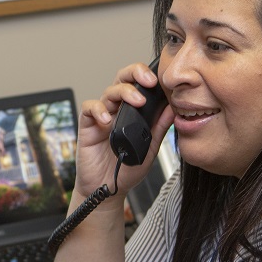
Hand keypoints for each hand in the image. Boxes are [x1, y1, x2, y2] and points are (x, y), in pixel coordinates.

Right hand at [74, 61, 173, 199]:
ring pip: (109, 91)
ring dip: (124, 92)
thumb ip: (160, 126)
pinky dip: (98, 109)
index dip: (150, 77)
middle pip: (123, 79)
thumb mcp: (150, 146)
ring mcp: (102, 116)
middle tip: (149, 81)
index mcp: (134, 111)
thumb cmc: (127, 168)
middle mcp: (118, 109)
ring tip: (137, 102)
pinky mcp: (87, 125)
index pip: (140, 85)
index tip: (163, 83)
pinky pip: (89, 107)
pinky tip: (107, 120)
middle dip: (136, 73)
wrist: (108, 188)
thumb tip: (174, 107)